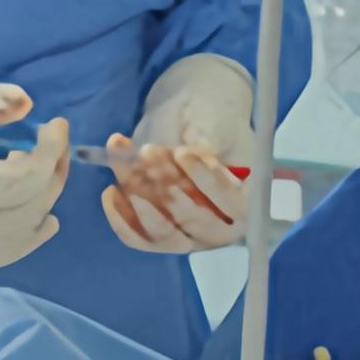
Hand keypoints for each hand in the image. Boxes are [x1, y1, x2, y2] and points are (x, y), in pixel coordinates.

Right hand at [0, 75, 67, 270]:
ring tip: (45, 170)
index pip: (26, 178)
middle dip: (50, 172)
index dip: (49, 150)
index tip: (54, 122)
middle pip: (28, 208)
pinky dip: (23, 239)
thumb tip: (27, 104)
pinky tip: (39, 220)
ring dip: (41, 205)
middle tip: (52, 140)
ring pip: (18, 239)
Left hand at [103, 54, 254, 254]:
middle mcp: (223, 227)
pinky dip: (122, 219)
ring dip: (143, 198)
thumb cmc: (211, 118)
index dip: (209, 180)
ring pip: (165, 231)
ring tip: (127, 162)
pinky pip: (141, 240)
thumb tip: (193, 149)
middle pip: (197, 218)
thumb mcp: (212, 120)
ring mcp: (190, 237)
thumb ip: (204, 136)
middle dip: (168, 182)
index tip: (183, 152)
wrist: (189, 120)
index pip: (235, 201)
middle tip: (148, 151)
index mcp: (250, 199)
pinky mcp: (161, 237)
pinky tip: (110, 193)